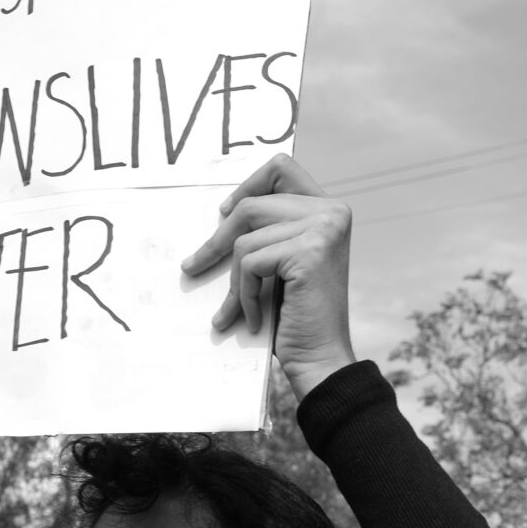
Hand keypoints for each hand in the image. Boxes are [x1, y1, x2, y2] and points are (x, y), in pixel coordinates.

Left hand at [181, 154, 355, 399]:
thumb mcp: (285, 265)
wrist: (321, 359)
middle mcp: (332, 212)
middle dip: (219, 242)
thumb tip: (223, 211)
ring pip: (245, 238)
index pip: (281, 168)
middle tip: (194, 266)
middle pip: (252, 206)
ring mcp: (323, 229)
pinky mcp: (308, 251)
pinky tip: (255, 319)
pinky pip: (250, 262)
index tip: (223, 213)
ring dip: (234, 282)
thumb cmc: (298, 317)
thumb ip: (273, 232)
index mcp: (330, 210)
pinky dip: (244, 295)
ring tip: (234, 312)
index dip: (247, 185)